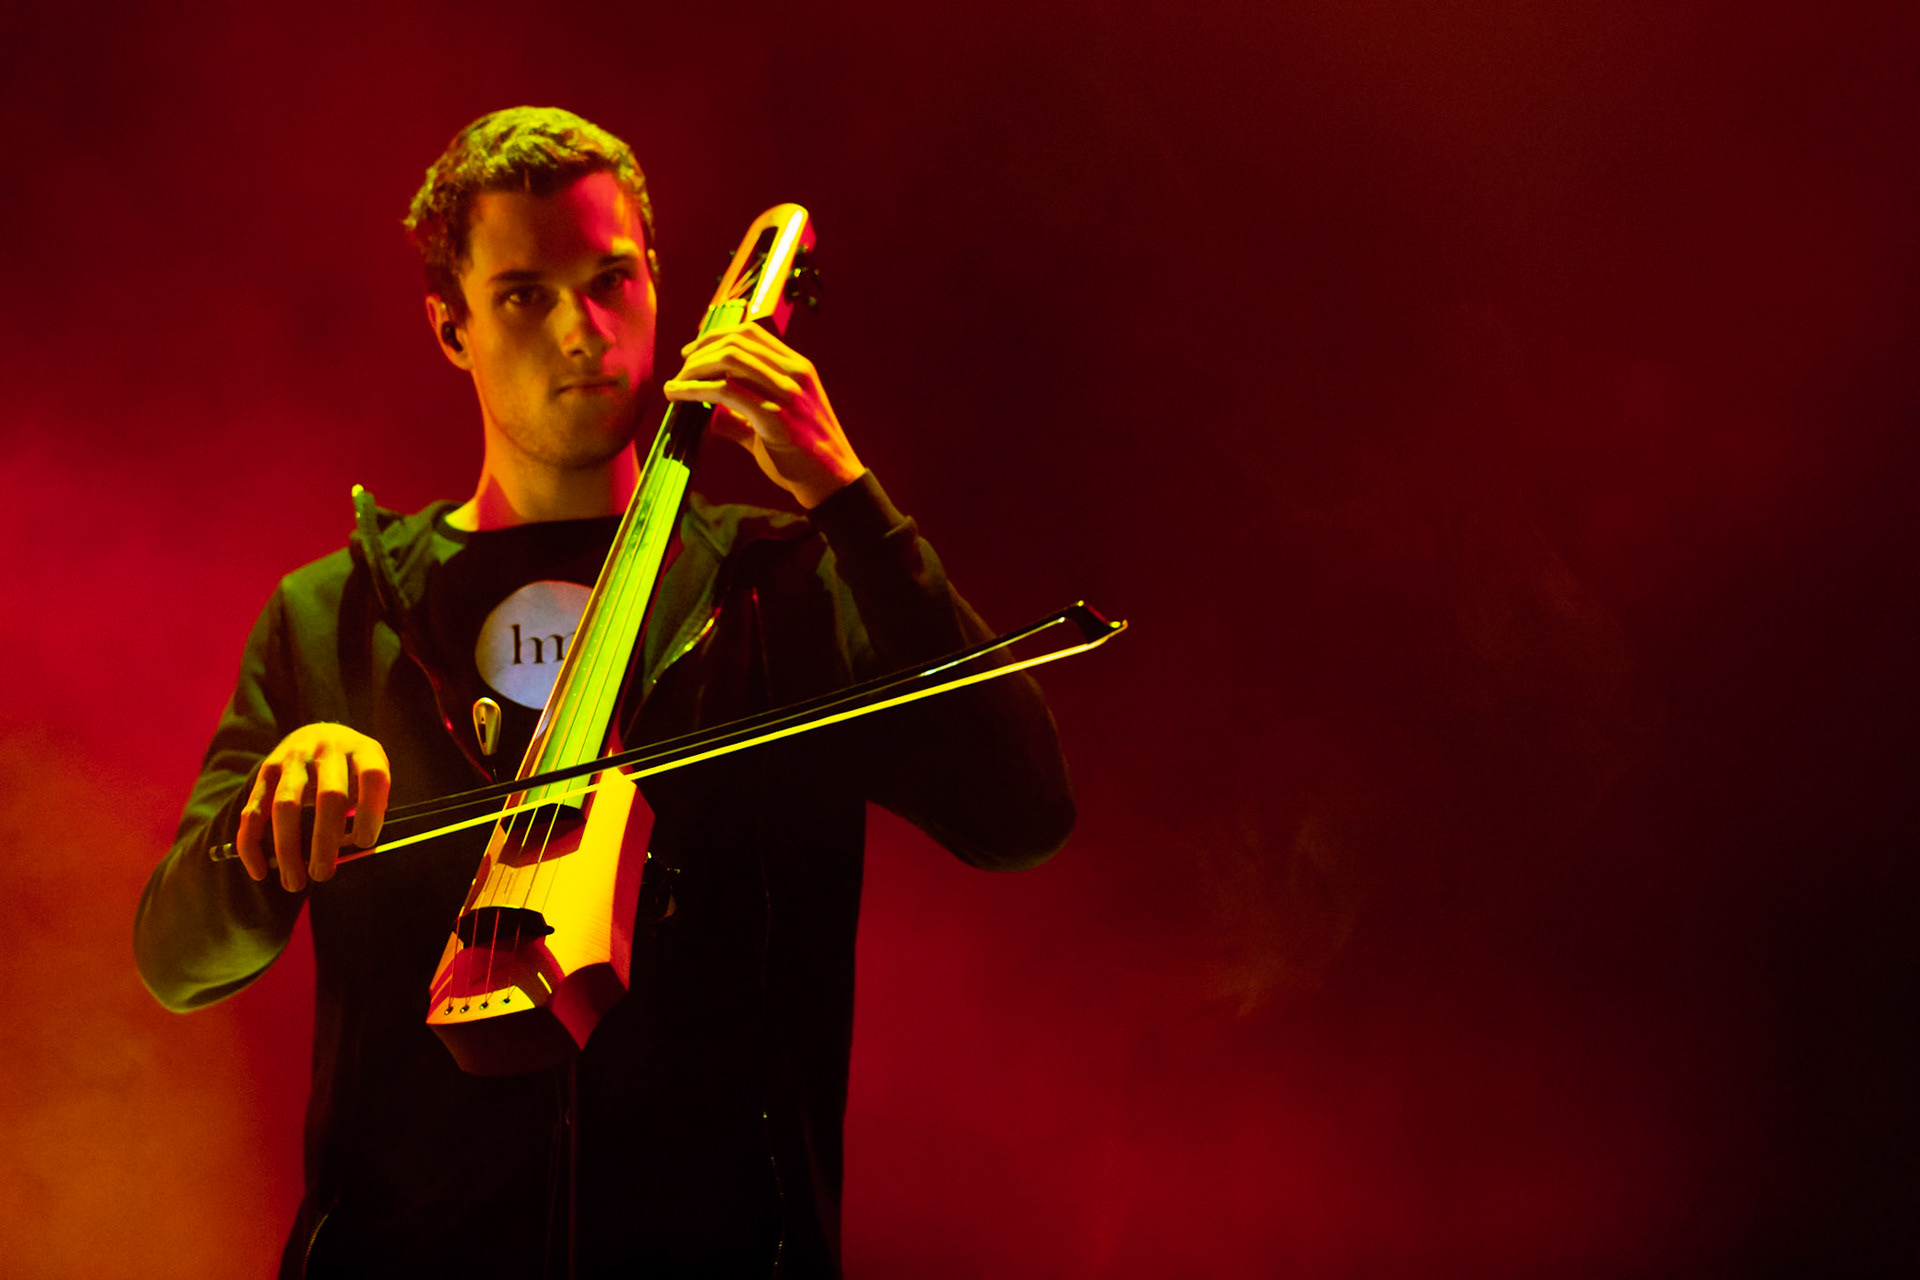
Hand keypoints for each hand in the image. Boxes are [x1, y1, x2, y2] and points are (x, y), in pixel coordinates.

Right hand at [235, 724, 390, 890]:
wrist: (319, 732)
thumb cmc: (352, 766)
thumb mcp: (371, 773)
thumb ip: (370, 804)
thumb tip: (353, 849)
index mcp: (361, 751)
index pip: (372, 778)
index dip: (371, 812)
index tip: (364, 843)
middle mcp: (327, 751)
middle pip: (328, 796)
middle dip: (325, 841)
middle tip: (323, 874)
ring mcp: (293, 760)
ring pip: (285, 806)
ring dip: (287, 849)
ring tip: (294, 882)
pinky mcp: (266, 772)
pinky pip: (253, 811)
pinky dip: (252, 845)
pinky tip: (259, 871)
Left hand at [662, 322, 864, 507]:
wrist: (834, 484)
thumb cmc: (805, 458)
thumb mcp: (775, 427)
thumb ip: (742, 417)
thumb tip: (709, 416)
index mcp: (798, 368)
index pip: (751, 333)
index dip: (715, 337)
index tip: (692, 353)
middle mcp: (795, 373)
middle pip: (736, 341)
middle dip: (700, 352)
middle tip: (680, 373)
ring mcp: (787, 393)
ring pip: (729, 359)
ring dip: (694, 370)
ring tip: (675, 386)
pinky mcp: (775, 417)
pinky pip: (725, 392)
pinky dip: (695, 390)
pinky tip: (678, 397)